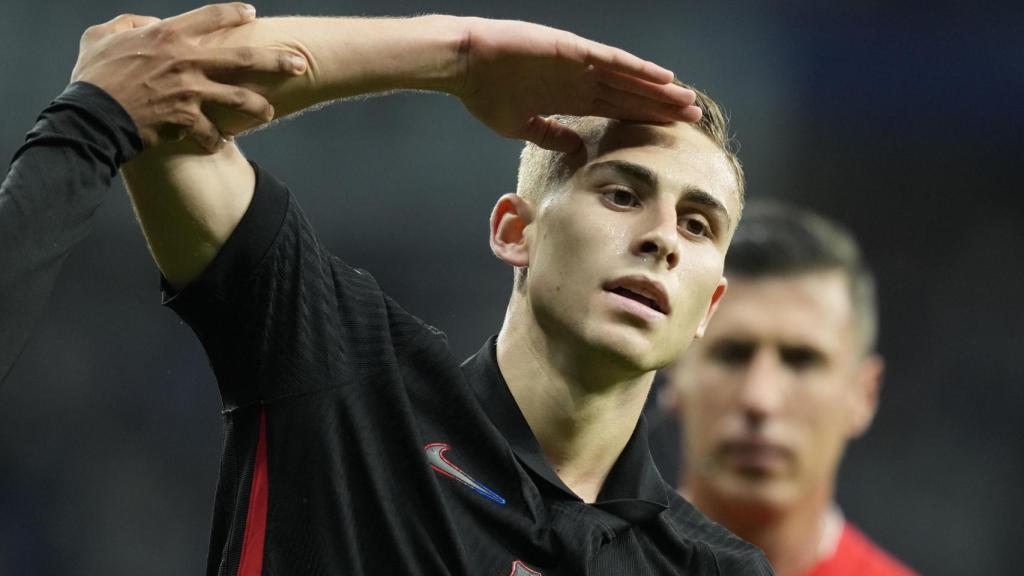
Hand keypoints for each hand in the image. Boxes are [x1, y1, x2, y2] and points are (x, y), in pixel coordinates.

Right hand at [70, 3, 307, 152]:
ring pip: (239, 98)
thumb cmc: (93, 76)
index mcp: (167, 35)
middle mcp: (186, 60)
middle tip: (300, 64)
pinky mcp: (187, 120)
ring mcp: (190, 91)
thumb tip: (147, 22)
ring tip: (271, 113)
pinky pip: (212, 132)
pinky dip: (216, 140)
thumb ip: (127, 24)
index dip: (234, 12)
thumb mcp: (101, 36)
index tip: (251, 13)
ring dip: (259, 107)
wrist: (91, 116)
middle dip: (276, 60)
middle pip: (243, 57)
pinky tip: (221, 145)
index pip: (210, 17)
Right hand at [453, 18, 701, 152]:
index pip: (616, 110)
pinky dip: (638, 69)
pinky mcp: (573, 49)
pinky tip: (662, 77)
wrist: (465, 65)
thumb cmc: (485, 94)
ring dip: (658, 90)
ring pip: (629, 78)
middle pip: (631, 95)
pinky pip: (612, 60)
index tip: (668, 133)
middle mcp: (581, 80)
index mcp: (570, 99)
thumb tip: (576, 148)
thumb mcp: (521, 125)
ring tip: (687, 101)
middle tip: (693, 118)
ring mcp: (579, 63)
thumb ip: (550, 136)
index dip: (643, 120)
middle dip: (661, 107)